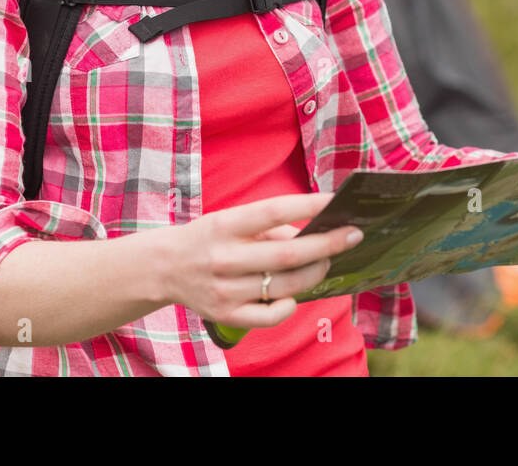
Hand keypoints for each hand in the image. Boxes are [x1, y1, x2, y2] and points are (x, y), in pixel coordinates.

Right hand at [166, 193, 363, 330]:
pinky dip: (290, 305)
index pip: (273, 211)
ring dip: (315, 272)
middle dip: (327, 245)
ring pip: (284, 285)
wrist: (164, 268)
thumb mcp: (233, 221)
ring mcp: (224, 290)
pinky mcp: (226, 315)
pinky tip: (296, 294)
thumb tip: (316, 233)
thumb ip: (272, 227)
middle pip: (287, 254)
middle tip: (353, 236)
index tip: (338, 202)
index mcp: (225, 225)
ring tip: (328, 261)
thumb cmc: (211, 238)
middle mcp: (223, 257)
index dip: (309, 205)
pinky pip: (269, 316)